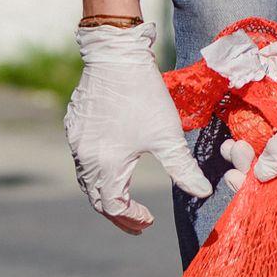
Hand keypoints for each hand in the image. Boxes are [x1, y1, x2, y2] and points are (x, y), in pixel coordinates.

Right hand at [64, 21, 213, 233]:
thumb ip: (183, 168)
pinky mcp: (73, 127)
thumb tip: (203, 193)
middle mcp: (85, 157)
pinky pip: (81, 160)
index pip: (114, 206)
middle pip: (96, 198)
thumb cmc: (143, 95)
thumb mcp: (168, 135)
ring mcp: (75, 142)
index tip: (149, 221)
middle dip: (117, 213)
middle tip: (136, 221)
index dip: (131, 218)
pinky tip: (111, 166)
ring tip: (124, 199)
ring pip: (87, 180)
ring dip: (105, 193)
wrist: (115, 56)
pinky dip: (96, 173)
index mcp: (106, 164)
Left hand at [219, 19, 276, 191]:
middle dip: (246, 164)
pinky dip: (253, 131)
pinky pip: (268, 130)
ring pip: (265, 150)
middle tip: (234, 149)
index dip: (255, 187)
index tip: (233, 176)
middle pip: (269, 170)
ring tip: (230, 142)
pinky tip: (238, 127)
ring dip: (245, 148)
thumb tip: (258, 177)